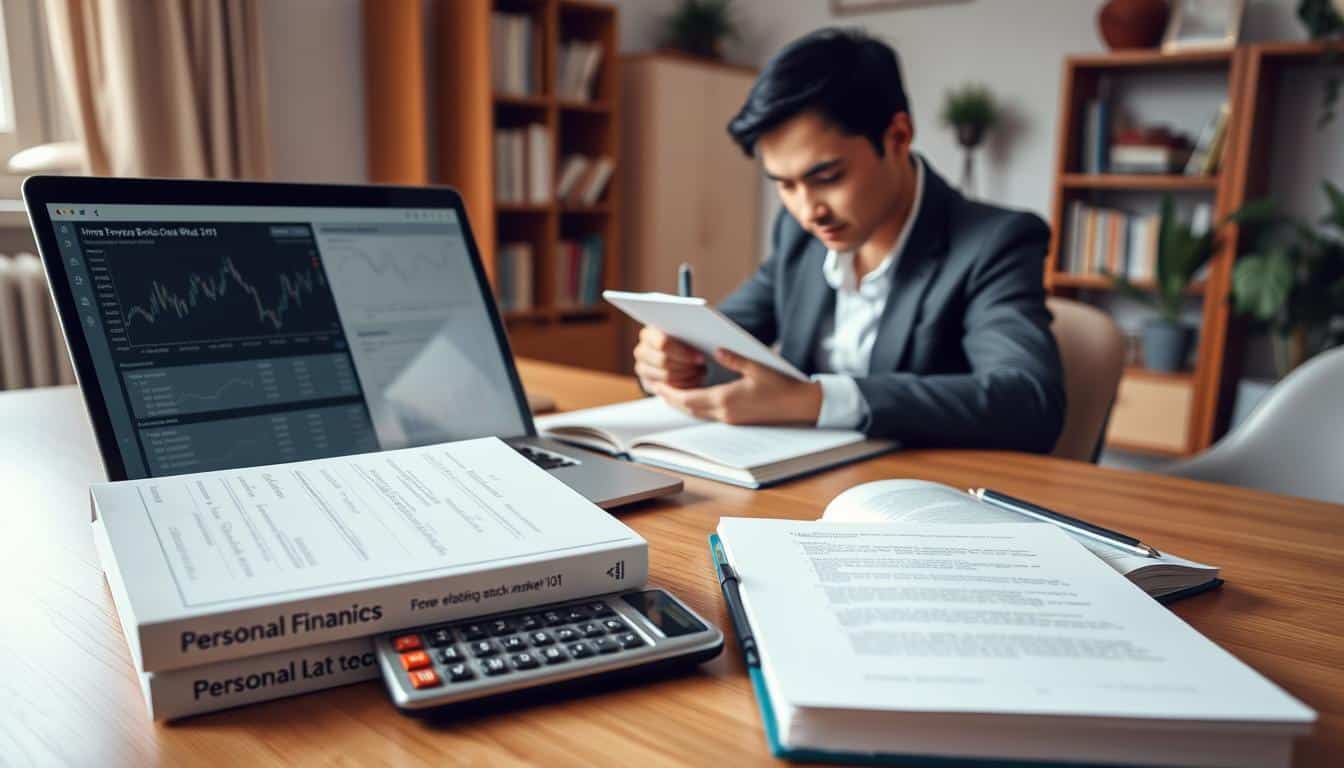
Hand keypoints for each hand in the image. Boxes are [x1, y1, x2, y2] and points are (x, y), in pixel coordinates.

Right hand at [633, 326, 706, 390]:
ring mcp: (642, 368)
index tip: (700, 357)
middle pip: (664, 362)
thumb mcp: (686, 333)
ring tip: (700, 373)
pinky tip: (694, 381)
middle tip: (702, 368)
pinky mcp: (648, 383)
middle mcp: (641, 351)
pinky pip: (666, 390)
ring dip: (687, 377)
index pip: (663, 343)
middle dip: (686, 366)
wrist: (674, 353)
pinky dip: (683, 387)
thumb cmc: (684, 340)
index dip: (683, 352)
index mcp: (649, 333)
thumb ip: (690, 333)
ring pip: (666, 377)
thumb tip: (711, 346)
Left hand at [654, 349, 821, 424]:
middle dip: (671, 399)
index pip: (689, 398)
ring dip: (682, 405)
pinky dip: (695, 408)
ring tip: (669, 393)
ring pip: (697, 414)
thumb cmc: (780, 384)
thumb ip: (734, 359)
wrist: (798, 404)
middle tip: (656, 388)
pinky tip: (692, 399)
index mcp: (727, 398)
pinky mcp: (736, 420)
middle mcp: (725, 412)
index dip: (671, 393)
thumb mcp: (756, 366)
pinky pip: (707, 416)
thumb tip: (717, 350)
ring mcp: (730, 419)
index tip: (658, 385)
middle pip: (689, 409)